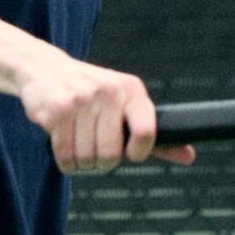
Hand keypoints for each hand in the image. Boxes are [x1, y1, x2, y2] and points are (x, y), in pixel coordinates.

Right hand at [16, 46, 194, 173]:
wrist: (46, 70)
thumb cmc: (94, 96)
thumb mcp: (126, 106)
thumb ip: (155, 135)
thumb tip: (189, 157)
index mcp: (132, 90)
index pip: (147, 132)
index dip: (139, 153)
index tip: (131, 154)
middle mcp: (110, 91)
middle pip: (111, 156)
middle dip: (102, 163)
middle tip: (96, 149)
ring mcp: (82, 99)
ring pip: (87, 159)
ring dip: (81, 163)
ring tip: (78, 144)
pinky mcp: (58, 110)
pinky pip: (65, 156)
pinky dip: (65, 161)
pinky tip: (63, 142)